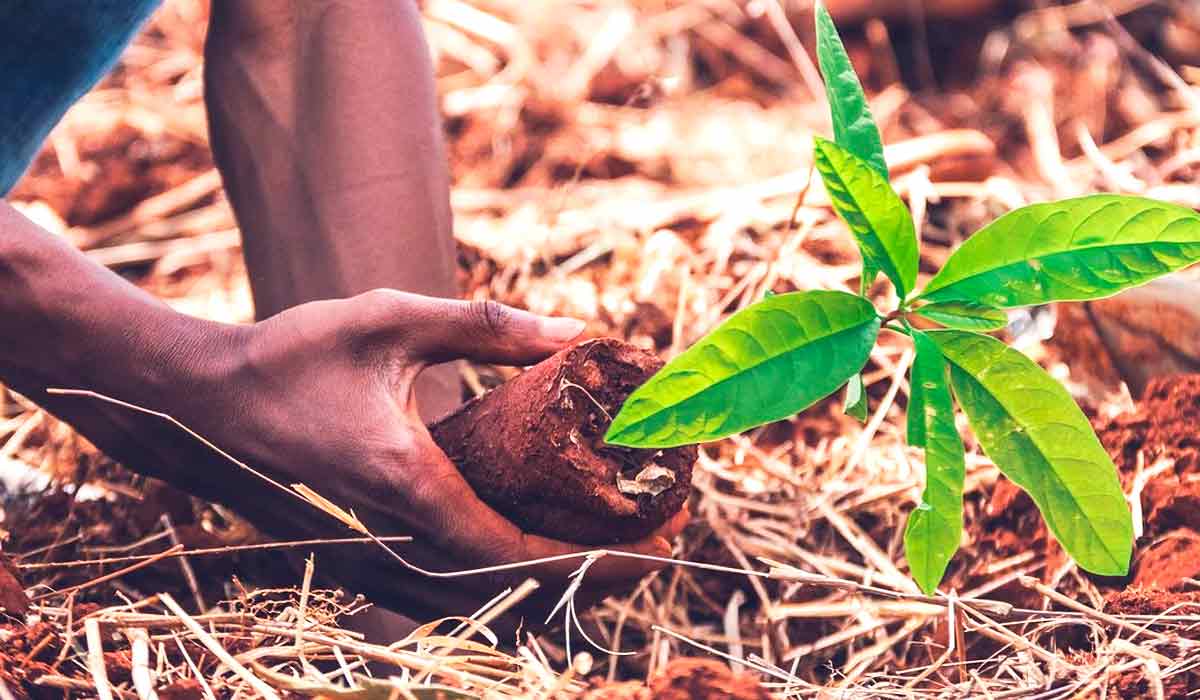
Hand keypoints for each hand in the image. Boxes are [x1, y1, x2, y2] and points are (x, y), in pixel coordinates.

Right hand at [40, 290, 680, 624]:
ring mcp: (393, 532)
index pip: (516, 549)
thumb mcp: (394, 321)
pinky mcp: (390, 521)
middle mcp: (404, 525)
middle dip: (596, 570)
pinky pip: (466, 559)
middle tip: (664, 543)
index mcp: (412, 484)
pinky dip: (521, 556)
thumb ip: (488, 327)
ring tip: (626, 540)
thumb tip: (579, 335)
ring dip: (564, 568)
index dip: (592, 556)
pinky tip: (556, 529)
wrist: (211, 395)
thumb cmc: (293, 353)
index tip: (653, 543)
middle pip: (517, 580)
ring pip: (492, 580)